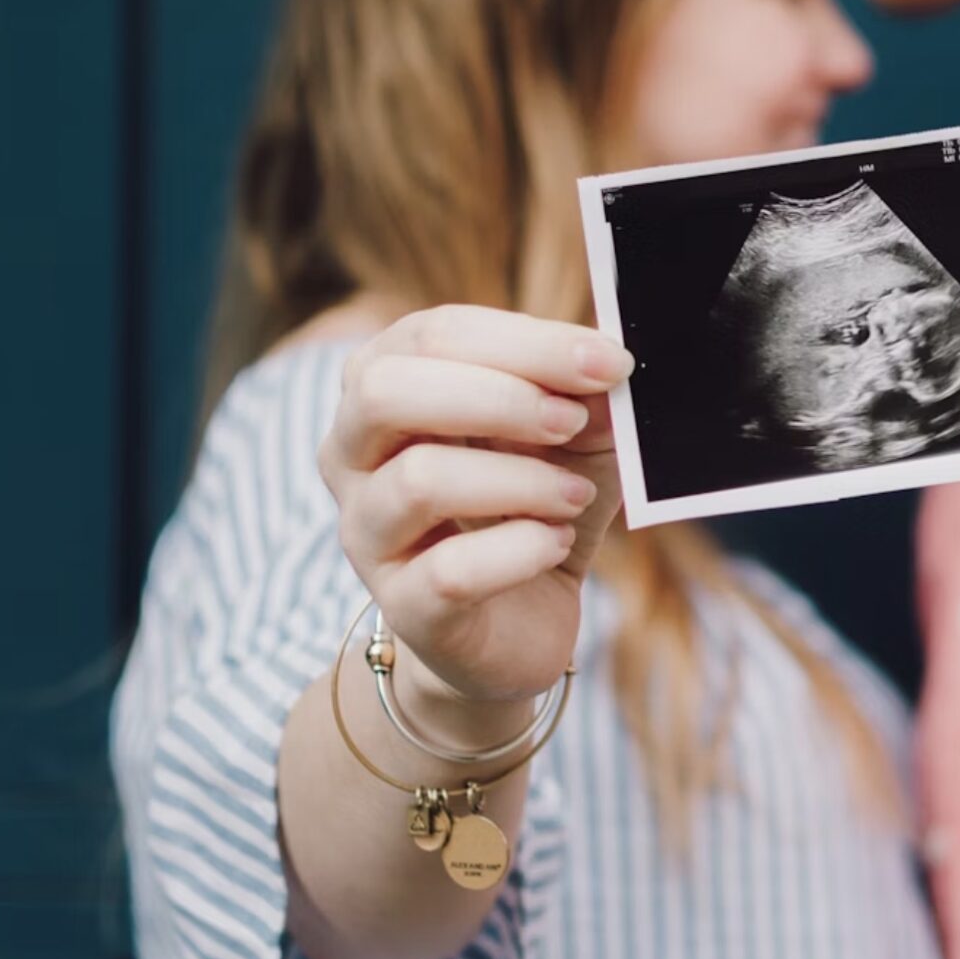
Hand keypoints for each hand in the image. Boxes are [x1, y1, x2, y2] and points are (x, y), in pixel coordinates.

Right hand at [319, 306, 634, 718]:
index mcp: (383, 387)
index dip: (526, 342)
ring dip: (519, 480)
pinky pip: (450, 570)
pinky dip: (520, 550)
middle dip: (499, 396)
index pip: (432, 335)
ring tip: (574, 496)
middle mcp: (352, 454)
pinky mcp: (403, 606)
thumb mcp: (571, 438)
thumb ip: (584, 395)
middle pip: (387, 391)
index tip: (607, 362)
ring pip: (419, 480)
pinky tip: (555, 543)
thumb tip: (606, 363)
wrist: (517, 623)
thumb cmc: (532, 506)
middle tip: (572, 421)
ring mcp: (367, 534)